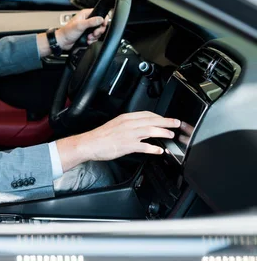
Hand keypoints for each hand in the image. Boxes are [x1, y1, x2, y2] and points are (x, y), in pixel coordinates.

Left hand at [55, 8, 108, 50]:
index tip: (103, 24)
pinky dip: (92, 40)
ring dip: (94, 36)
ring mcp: (88, 28)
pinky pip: (95, 37)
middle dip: (98, 30)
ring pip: (98, 32)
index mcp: (85, 14)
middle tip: (94, 33)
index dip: (103, 19)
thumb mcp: (80, 25)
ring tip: (88, 37)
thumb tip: (101, 19)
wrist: (63, 42)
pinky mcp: (88, 34)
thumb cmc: (67, 32)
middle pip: (101, 24)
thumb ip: (91, 22)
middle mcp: (88, 20)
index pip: (99, 13)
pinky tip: (87, 40)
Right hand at [56, 111, 180, 170]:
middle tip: (177, 123)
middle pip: (151, 120)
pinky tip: (159, 150)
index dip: (159, 116)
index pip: (146, 114)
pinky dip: (153, 148)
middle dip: (166, 121)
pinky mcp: (127, 145)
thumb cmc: (100, 136)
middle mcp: (128, 124)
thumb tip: (140, 128)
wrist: (89, 144)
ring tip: (171, 135)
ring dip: (163, 132)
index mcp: (125, 118)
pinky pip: (144, 146)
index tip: (166, 118)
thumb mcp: (115, 125)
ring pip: (150, 130)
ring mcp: (128, 134)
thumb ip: (128, 126)